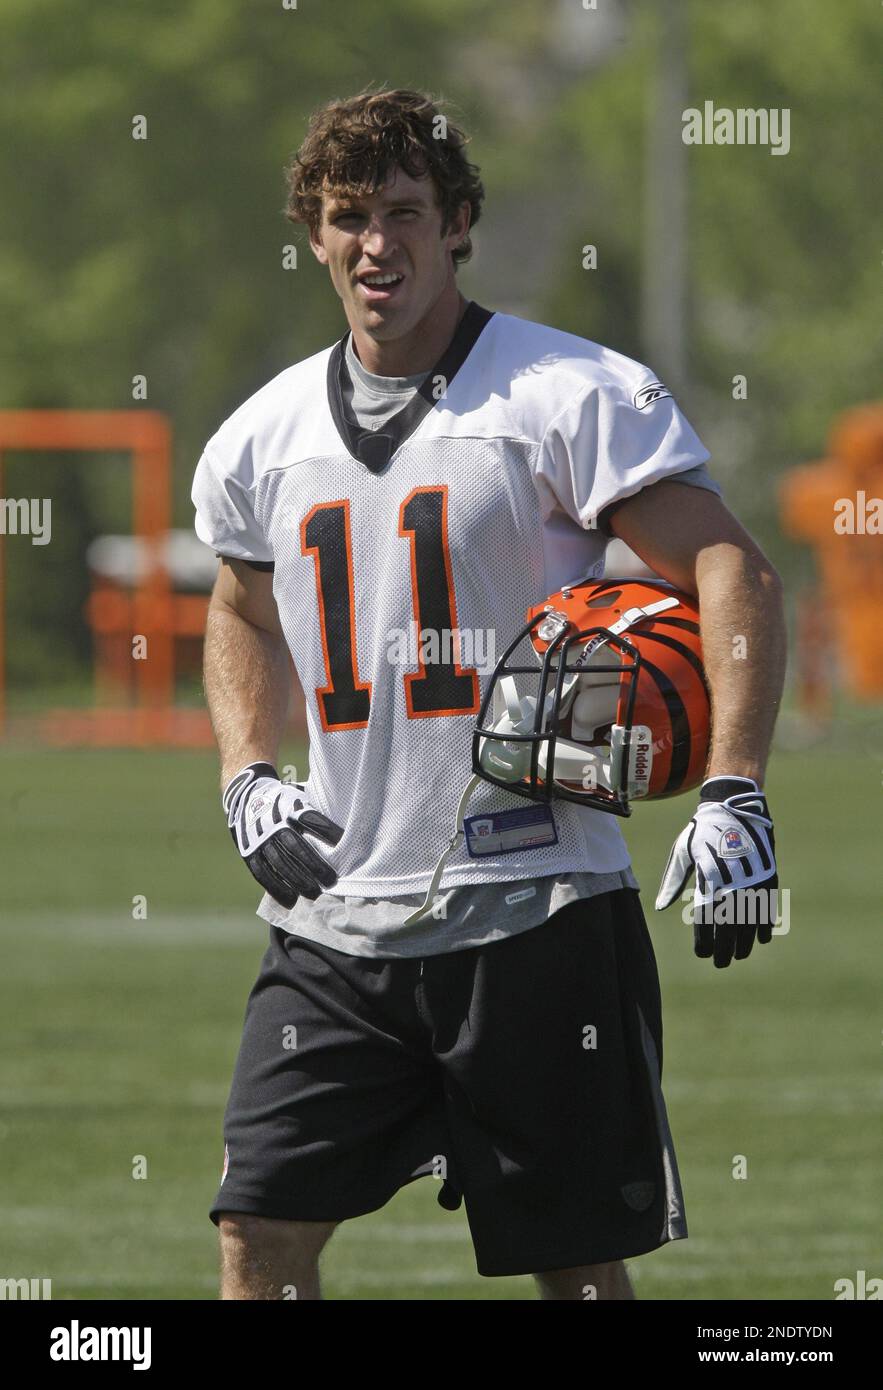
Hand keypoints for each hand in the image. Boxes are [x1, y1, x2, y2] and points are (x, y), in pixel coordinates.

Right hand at [222, 762, 343, 908]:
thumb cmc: (283, 801)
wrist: (246, 797)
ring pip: (279, 862)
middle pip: (295, 846)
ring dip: (297, 880)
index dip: (327, 831)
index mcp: (288, 805)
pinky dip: (276, 888)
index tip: (344, 844)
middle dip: (314, 865)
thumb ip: (317, 809)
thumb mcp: (299, 796)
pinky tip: (291, 900)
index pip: (310, 819)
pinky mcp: (248, 852)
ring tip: (314, 893)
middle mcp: (272, 822)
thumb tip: (349, 823)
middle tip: (331, 881)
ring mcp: (259, 839)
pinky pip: (262, 873)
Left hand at [655, 776, 776, 966]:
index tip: (702, 954)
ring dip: (746, 943)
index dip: (705, 941)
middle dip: (725, 950)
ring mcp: (753, 880)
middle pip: (729, 928)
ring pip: (750, 922)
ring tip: (739, 956)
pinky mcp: (768, 875)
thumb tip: (661, 906)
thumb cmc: (703, 830)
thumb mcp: (683, 851)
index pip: (706, 920)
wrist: (734, 806)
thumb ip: (673, 880)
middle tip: (721, 963)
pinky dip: (765, 925)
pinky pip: (768, 907)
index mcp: (708, 878)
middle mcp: (732, 882)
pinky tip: (761, 938)